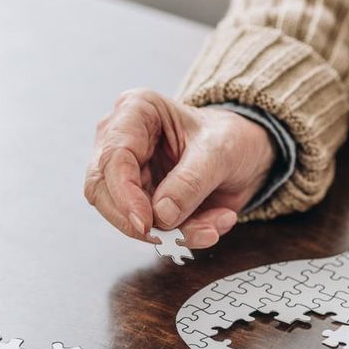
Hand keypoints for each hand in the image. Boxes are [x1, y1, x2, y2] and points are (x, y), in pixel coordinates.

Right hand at [84, 89, 275, 247]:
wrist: (246, 153)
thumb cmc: (230, 137)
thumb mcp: (220, 152)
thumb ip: (191, 181)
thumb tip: (161, 214)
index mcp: (135, 111)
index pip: (112, 157)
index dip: (124, 195)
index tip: (146, 223)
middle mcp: (122, 140)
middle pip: (102, 190)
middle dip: (138, 221)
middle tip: (172, 237)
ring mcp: (128, 173)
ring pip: (125, 216)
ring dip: (170, 232)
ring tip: (212, 228)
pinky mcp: (141, 200)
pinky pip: (151, 229)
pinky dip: (182, 235)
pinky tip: (213, 225)